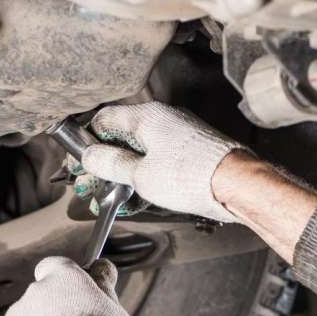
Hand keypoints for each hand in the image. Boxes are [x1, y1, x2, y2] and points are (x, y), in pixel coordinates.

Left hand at [0, 257, 131, 315]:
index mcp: (62, 276)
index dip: (63, 279)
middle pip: (43, 296)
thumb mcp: (115, 309)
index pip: (56, 265)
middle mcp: (34, 290)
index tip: (74, 293)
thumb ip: (103, 285)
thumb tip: (102, 267)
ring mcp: (15, 314)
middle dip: (54, 310)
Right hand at [82, 103, 241, 221]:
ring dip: (125, 173)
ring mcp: (179, 136)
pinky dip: (146, 176)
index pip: (105, 119)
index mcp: (148, 116)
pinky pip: (160, 160)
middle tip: (93, 185)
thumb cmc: (193, 175)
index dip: (88, 141)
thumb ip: (112, 164)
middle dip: (105, 163)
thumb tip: (90, 156)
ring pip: (142, 151)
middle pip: (123, 137)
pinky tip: (138, 198)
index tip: (80, 161)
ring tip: (113, 197)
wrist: (236, 185)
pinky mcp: (191, 152)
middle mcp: (164, 120)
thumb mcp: (140, 174)